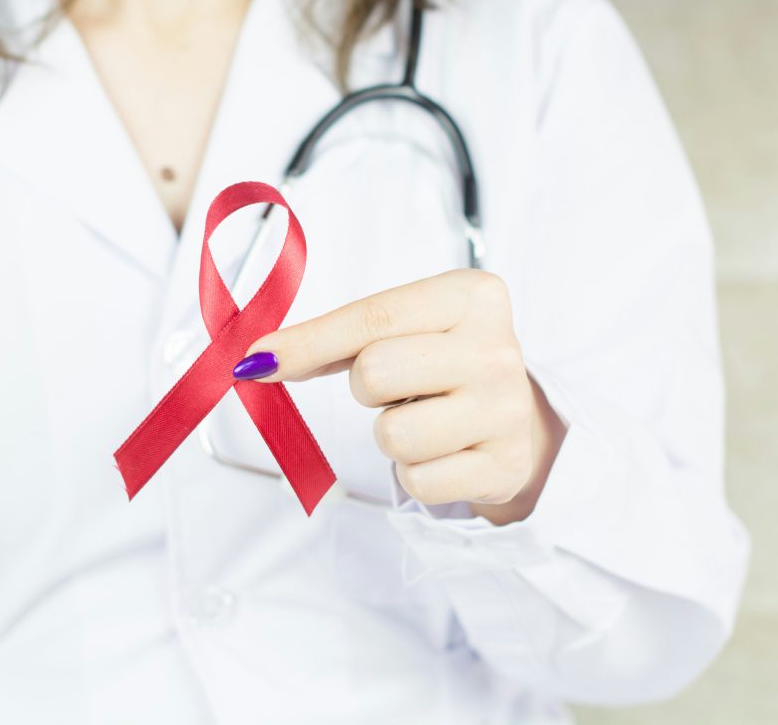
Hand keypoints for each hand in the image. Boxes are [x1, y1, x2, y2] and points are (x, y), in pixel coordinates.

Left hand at [233, 269, 566, 523]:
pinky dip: (414, 473)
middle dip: (366, 387)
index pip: (372, 318)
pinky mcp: (503, 467)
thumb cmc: (443, 362)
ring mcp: (505, 411)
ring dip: (390, 434)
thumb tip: (258, 361)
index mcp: (472, 296)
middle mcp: (496, 349)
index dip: (308, 342)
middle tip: (396, 387)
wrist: (518, 417)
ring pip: (392, 435)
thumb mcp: (406, 327)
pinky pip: (417, 480)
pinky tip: (441, 451)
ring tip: (423, 418)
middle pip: (374, 373)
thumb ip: (335, 337)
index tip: (258, 360)